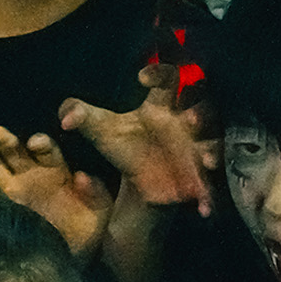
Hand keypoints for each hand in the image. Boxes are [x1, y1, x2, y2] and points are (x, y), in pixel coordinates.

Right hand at [0, 126, 113, 259]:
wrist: (68, 260)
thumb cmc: (88, 233)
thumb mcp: (100, 211)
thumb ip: (96, 192)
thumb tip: (81, 177)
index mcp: (57, 171)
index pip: (47, 150)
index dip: (41, 144)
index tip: (35, 143)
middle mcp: (33, 177)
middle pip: (15, 152)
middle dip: (5, 141)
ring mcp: (15, 192)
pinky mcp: (2, 210)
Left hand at [59, 63, 218, 218]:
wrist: (139, 180)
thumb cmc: (124, 145)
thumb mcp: (100, 130)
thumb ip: (79, 116)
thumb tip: (65, 119)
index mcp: (162, 106)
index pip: (169, 78)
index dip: (160, 73)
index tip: (141, 77)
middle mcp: (184, 123)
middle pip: (204, 107)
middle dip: (201, 111)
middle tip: (189, 119)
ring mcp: (195, 150)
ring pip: (215, 144)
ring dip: (212, 150)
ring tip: (204, 159)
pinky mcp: (199, 178)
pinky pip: (210, 186)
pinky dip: (209, 197)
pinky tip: (203, 208)